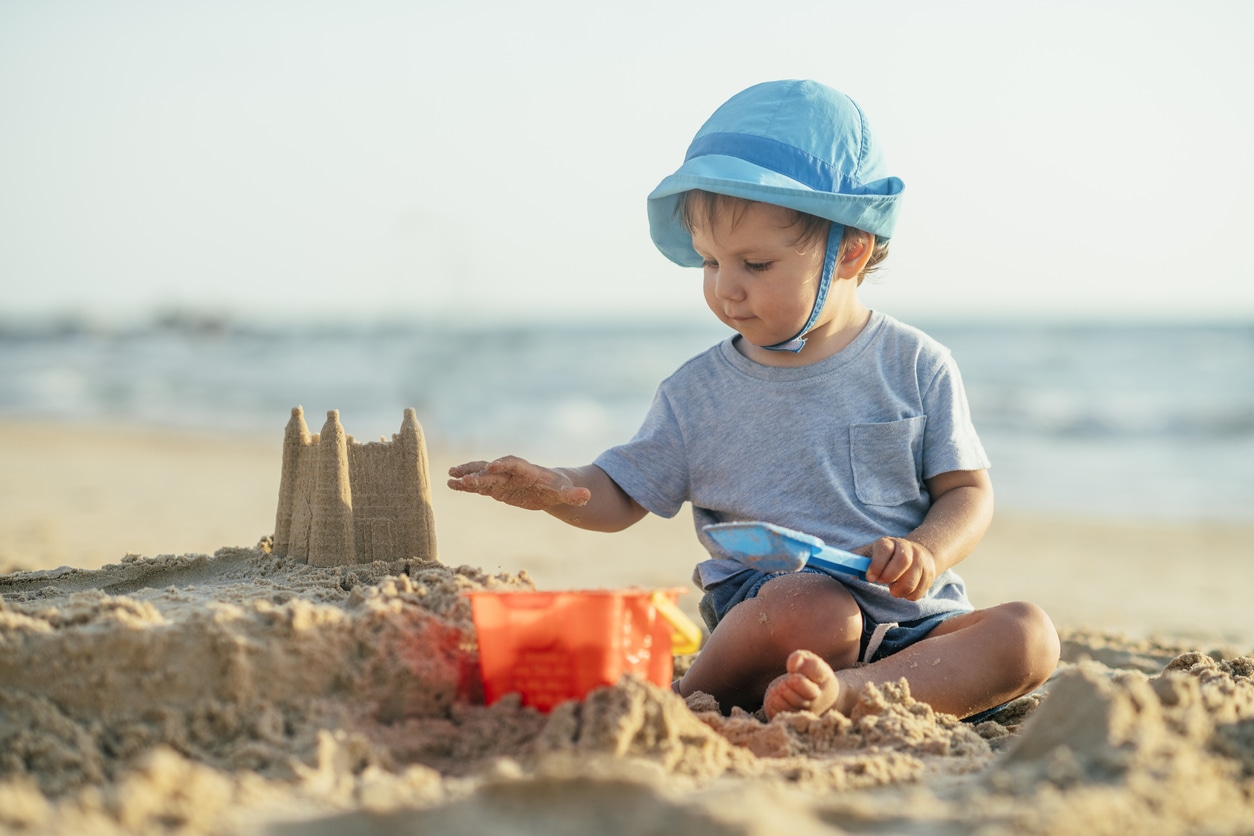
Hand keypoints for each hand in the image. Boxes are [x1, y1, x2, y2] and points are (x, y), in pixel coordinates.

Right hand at [447, 456, 591, 510]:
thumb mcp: (568, 493)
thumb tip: (587, 496)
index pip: (514, 464)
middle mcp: (512, 472)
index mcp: (528, 471)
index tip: (492, 466)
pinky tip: (451, 485)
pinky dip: (466, 485)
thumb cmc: (560, 489)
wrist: (552, 487)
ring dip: (467, 476)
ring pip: (482, 475)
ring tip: (450, 479)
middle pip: (493, 470)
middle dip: (478, 473)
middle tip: (461, 477)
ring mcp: (502, 479)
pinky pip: (479, 486)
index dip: (503, 464)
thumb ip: (575, 495)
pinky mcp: (497, 488)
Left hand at [854, 537, 936, 600]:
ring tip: (893, 588)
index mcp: (889, 543)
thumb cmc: (884, 557)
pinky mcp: (929, 574)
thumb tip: (850, 574)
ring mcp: (921, 560)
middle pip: (903, 561)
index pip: (885, 549)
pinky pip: (918, 591)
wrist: (915, 553)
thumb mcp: (870, 554)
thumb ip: (857, 561)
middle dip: (890, 577)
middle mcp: (907, 548)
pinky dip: (908, 596)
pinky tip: (904, 589)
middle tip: (884, 583)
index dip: (877, 565)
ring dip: (898, 590)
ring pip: (911, 581)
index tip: (870, 578)